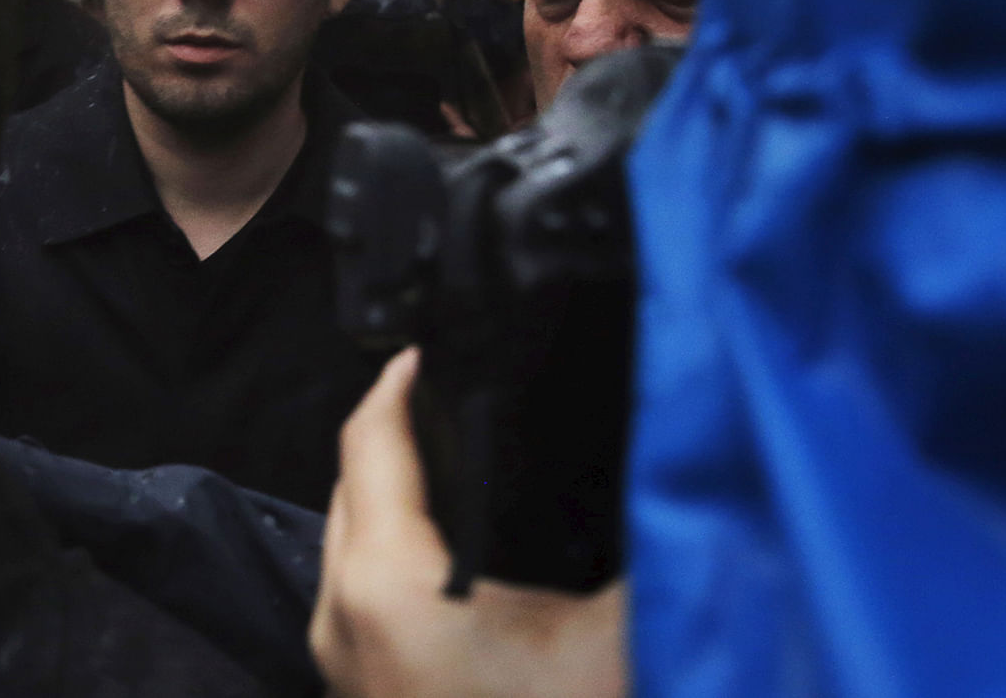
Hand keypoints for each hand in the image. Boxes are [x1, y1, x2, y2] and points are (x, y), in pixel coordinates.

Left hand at [309, 348, 627, 697]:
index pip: (370, 437)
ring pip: (355, 540)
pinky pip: (362, 591)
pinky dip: (399, 552)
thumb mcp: (614, 642)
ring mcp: (340, 659)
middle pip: (354, 481)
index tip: (441, 343)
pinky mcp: (359, 688)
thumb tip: (666, 466)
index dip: (402, 379)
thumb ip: (643, 544)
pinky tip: (462, 552)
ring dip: (399, 495)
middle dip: (403, 428)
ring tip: (468, 462)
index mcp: (381, 579)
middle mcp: (339, 612)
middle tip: (465, 394)